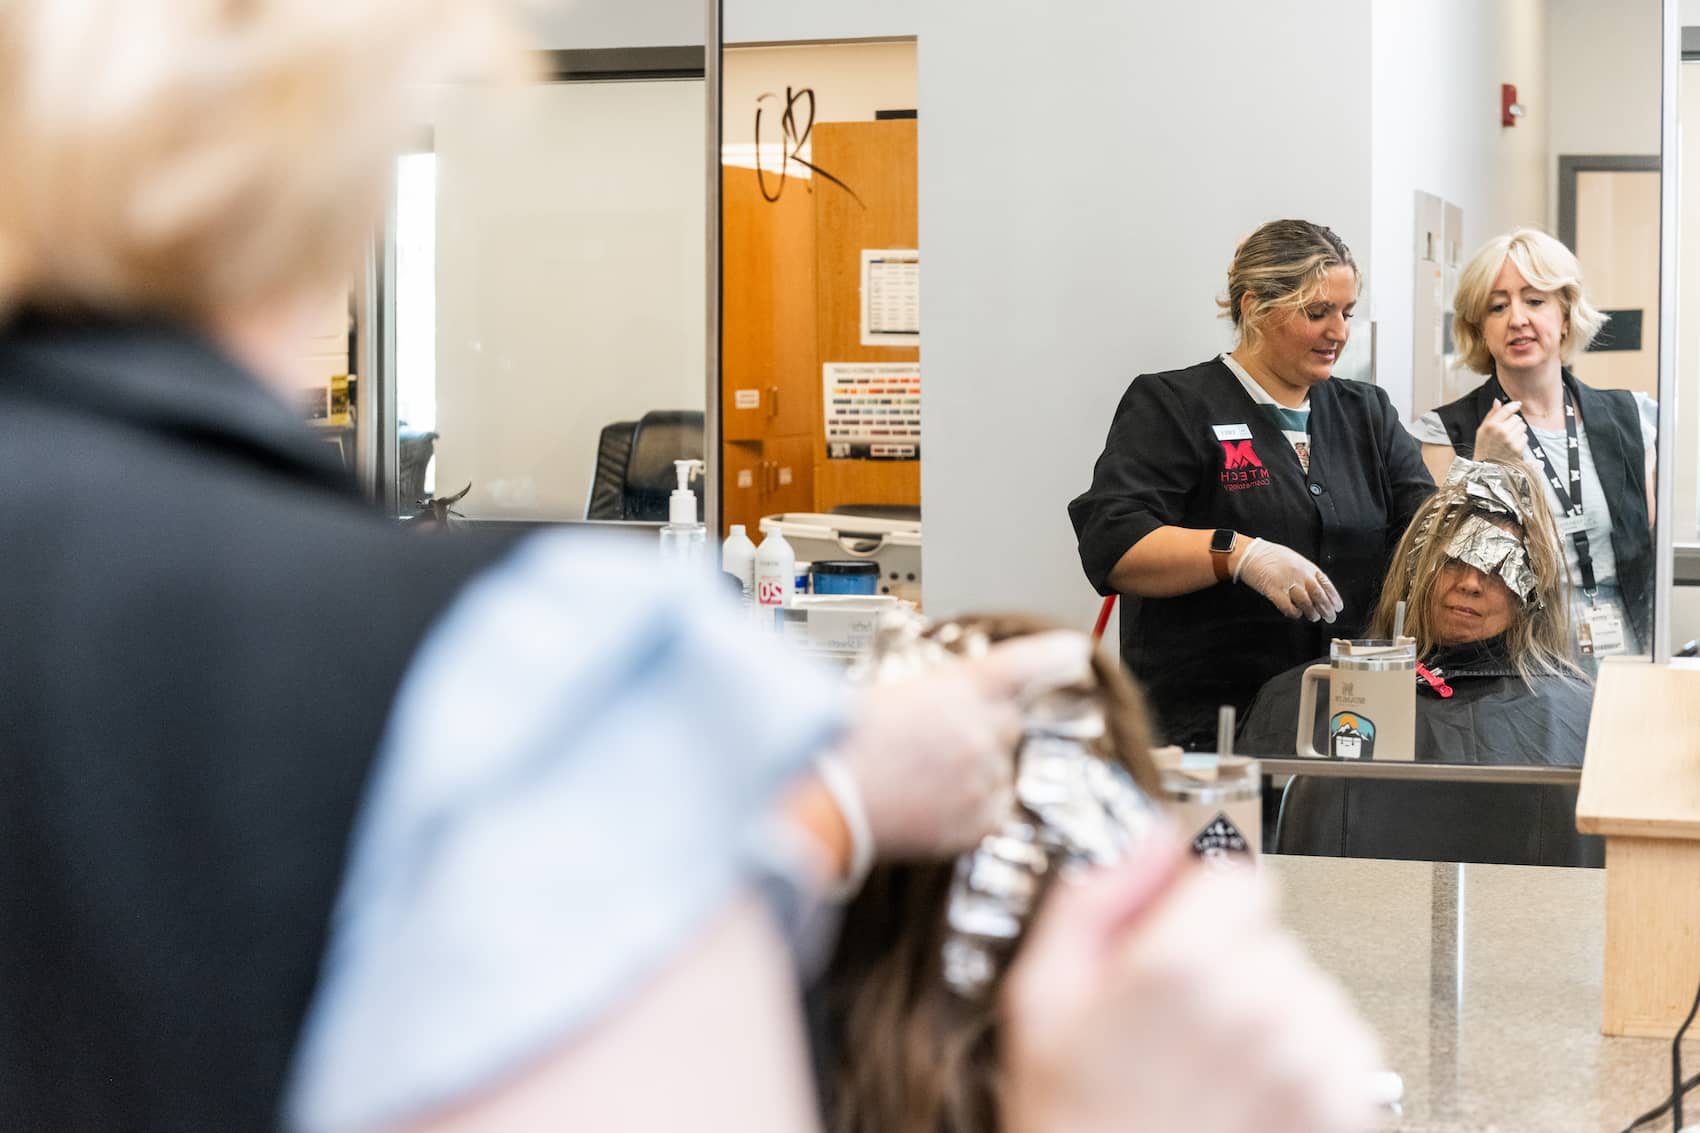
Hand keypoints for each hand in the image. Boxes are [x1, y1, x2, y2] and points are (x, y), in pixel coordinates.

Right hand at [831, 632, 1091, 859]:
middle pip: (1008, 722)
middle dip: (981, 729)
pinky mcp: (980, 822)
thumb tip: (945, 706)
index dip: (1053, 655)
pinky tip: (928, 805)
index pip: (1022, 665)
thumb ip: (933, 697)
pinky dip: (969, 808)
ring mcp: (984, 779)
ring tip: (919, 779)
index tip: (1075, 650)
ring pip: (999, 769)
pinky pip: (992, 809)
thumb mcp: (885, 694)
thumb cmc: (840, 745)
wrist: (823, 802)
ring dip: (972, 771)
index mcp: (959, 688)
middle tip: (934, 742)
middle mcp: (982, 731)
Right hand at [1002, 849, 1383, 1132]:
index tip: (1178, 939)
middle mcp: (1258, 1005)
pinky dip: (1309, 1065)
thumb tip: (1147, 843)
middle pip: (1271, 935)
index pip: (1237, 875)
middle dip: (1231, 963)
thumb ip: (1094, 899)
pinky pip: (1344, 1049)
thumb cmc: (1076, 1123)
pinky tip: (1251, 1095)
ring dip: (1275, 1015)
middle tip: (1179, 1024)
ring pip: (1310, 990)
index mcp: (1180, 965)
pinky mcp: (1345, 1108)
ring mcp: (1309, 1060)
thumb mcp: (1042, 998)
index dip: (1201, 904)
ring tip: (1216, 1067)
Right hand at [1232, 538, 1342, 621]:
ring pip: (1306, 603)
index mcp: (1306, 566)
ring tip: (1313, 617)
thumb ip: (1306, 573)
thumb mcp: (1294, 559)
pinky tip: (1295, 613)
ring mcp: (1287, 582)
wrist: (1250, 554)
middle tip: (1330, 617)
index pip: (1326, 584)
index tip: (1337, 607)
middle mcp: (1299, 574)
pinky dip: (1294, 613)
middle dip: (1326, 609)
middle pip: (1319, 595)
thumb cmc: (1270, 556)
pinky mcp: (1274, 590)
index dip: (1334, 597)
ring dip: (1311, 613)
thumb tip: (1317, 589)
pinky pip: (1288, 607)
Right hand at [1473, 398, 1531, 464]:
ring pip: (1522, 426)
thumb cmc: (1483, 448)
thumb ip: (1491, 414)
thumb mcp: (1482, 430)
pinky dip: (1520, 439)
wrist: (1486, 467)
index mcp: (1490, 425)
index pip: (1507, 409)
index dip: (1513, 405)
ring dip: (1518, 430)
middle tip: (1506, 430)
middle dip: (1513, 422)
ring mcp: (1510, 440)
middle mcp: (1501, 431)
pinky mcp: (1517, 448)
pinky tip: (1512, 444)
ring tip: (1509, 437)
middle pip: (1516, 418)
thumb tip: (1497, 401)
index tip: (1517, 404)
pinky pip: (1524, 437)